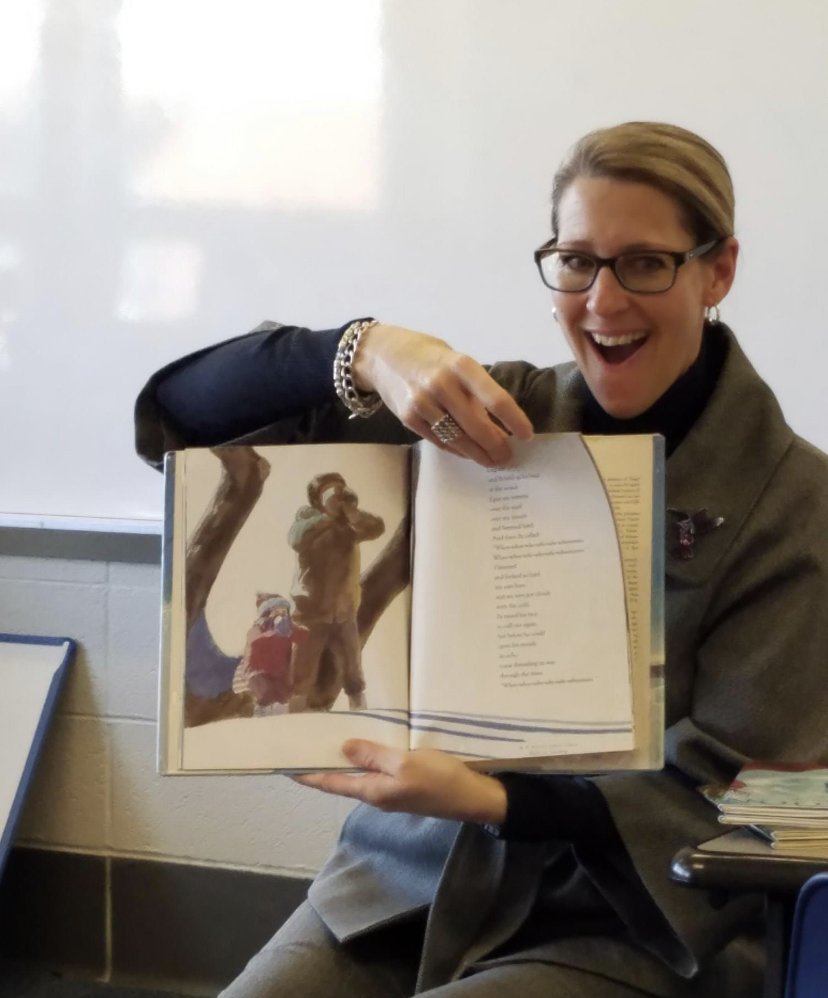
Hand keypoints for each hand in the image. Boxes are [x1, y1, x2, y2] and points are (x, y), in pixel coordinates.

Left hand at [291, 739, 507, 824]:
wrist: (473, 798)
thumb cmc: (439, 780)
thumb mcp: (405, 763)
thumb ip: (373, 755)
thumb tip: (343, 749)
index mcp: (372, 791)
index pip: (330, 783)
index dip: (307, 775)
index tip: (284, 766)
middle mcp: (376, 793)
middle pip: (341, 779)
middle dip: (322, 765)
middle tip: (304, 744)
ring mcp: (391, 790)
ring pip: (359, 774)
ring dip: (343, 759)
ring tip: (329, 739)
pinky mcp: (405, 784)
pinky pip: (376, 769)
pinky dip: (365, 757)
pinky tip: (367, 743)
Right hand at [353, 323, 532, 466]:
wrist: (383, 355)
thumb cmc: (429, 357)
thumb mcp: (456, 361)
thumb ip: (474, 389)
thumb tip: (500, 424)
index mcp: (461, 365)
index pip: (496, 398)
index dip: (515, 421)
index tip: (528, 435)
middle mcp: (442, 384)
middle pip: (478, 426)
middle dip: (497, 446)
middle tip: (509, 457)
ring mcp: (423, 403)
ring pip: (458, 439)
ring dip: (478, 454)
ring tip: (493, 461)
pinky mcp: (409, 418)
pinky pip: (440, 442)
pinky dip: (457, 450)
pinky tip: (468, 453)